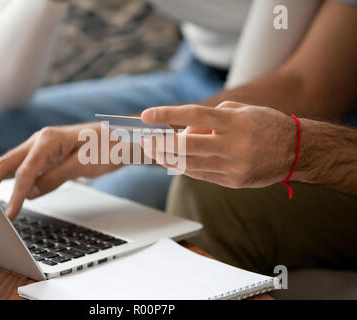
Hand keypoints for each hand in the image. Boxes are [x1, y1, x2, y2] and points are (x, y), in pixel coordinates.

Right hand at [0, 123, 117, 218]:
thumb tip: (32, 192)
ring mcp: (44, 147)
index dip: (16, 193)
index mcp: (49, 139)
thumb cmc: (107, 146)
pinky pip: (28, 168)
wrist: (122, 139)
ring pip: (16, 164)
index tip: (9, 212)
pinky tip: (9, 189)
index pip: (26, 170)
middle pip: (10, 161)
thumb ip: (56, 177)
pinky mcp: (48, 155)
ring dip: (1, 179)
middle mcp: (42, 140)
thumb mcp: (84, 164)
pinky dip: (17, 180)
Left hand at [140, 101, 296, 188]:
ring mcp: (234, 167)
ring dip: (168, 158)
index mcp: (235, 122)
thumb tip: (184, 130)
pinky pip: (202, 175)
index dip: (167, 114)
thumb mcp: (241, 111)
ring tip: (155, 151)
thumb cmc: (265, 125)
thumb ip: (210, 118)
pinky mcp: (235, 182)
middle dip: (161, 144)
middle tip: (145, 140)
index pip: (194, 115)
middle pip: (187, 145)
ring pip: (191, 164)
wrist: (296, 151)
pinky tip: (173, 162)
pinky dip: (185, 168)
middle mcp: (234, 145)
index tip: (147, 115)